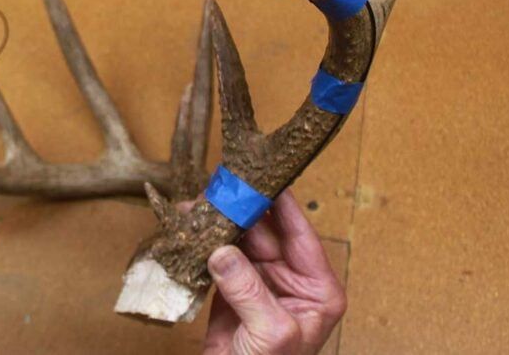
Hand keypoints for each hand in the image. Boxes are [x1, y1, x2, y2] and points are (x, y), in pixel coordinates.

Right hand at [204, 191, 346, 354]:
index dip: (282, 204)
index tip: (264, 176)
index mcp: (317, 289)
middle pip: (265, 233)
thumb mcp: (269, 333)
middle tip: (217, 189)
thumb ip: (248, 289)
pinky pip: (220, 258)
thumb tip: (223, 250)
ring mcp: (261, 284)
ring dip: (218, 224)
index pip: (301, 235)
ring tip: (197, 207)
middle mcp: (292, 281)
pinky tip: (190, 230)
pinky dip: (204, 244)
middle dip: (240, 210)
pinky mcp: (232, 291)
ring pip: (240, 241)